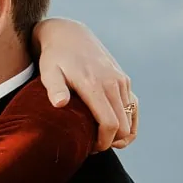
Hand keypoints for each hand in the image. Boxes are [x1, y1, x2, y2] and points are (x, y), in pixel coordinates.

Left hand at [33, 17, 136, 150]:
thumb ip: (54, 88)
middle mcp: (113, 83)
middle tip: (91, 146)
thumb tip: (59, 103)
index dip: (103, 142)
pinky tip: (114, 130)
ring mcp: (121, 81)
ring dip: (120, 134)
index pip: (110, 124)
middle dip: (111, 142)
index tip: (89, 148)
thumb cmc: (54, 57)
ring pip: (130, 118)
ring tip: (100, 139)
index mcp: (95, 85)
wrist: (69, 35)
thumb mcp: (48, 72)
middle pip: (123, 126)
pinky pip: (133, 107)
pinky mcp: (124, 79)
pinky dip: (128, 122)